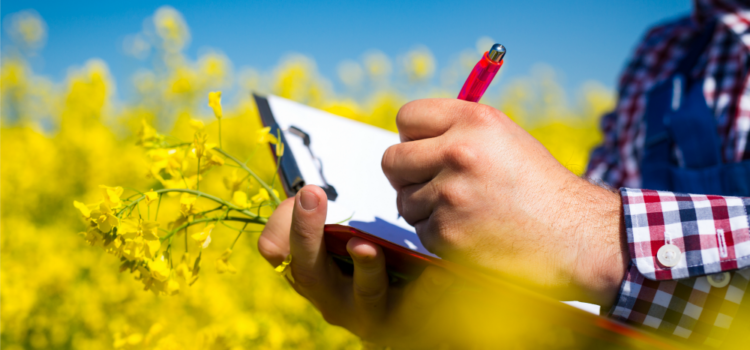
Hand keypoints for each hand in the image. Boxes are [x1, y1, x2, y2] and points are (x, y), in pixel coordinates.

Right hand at [258, 185, 458, 346]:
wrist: (408, 308)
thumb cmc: (361, 263)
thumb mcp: (328, 240)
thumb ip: (302, 223)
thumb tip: (289, 225)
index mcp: (310, 276)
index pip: (281, 252)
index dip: (285, 223)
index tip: (304, 190)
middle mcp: (333, 299)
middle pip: (310, 273)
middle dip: (307, 234)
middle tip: (313, 195)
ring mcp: (370, 312)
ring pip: (363, 292)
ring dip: (364, 268)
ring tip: (365, 246)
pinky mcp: (408, 318)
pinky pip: (417, 304)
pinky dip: (427, 288)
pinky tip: (438, 272)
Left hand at [381, 99, 627, 305]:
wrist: (575, 236)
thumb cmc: (538, 186)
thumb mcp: (504, 137)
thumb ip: (456, 129)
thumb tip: (408, 137)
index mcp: (474, 120)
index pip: (406, 117)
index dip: (411, 137)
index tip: (423, 150)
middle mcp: (459, 152)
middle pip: (391, 160)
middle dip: (405, 174)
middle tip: (432, 183)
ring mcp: (450, 195)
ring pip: (403, 199)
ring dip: (425, 208)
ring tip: (465, 210)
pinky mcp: (446, 233)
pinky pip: (419, 230)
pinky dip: (438, 234)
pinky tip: (471, 231)